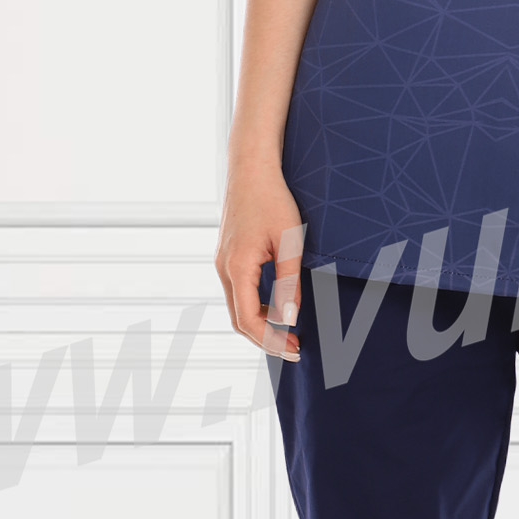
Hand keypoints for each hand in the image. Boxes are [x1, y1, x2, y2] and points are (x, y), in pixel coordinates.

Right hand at [215, 161, 307, 362]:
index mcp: (236, 267)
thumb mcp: (289, 242)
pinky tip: (278, 307)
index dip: (271, 340)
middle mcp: (223, 269)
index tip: (295, 349)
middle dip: (266, 339)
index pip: (249, 320)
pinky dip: (256, 307)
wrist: (251, 168)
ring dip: (261, 324)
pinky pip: (239, 292)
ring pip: (237, 307)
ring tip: (289, 331)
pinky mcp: (228, 256)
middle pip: (239, 320)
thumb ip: (288, 282)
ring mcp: (222, 263)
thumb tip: (289, 318)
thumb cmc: (272, 200)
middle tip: (295, 348)